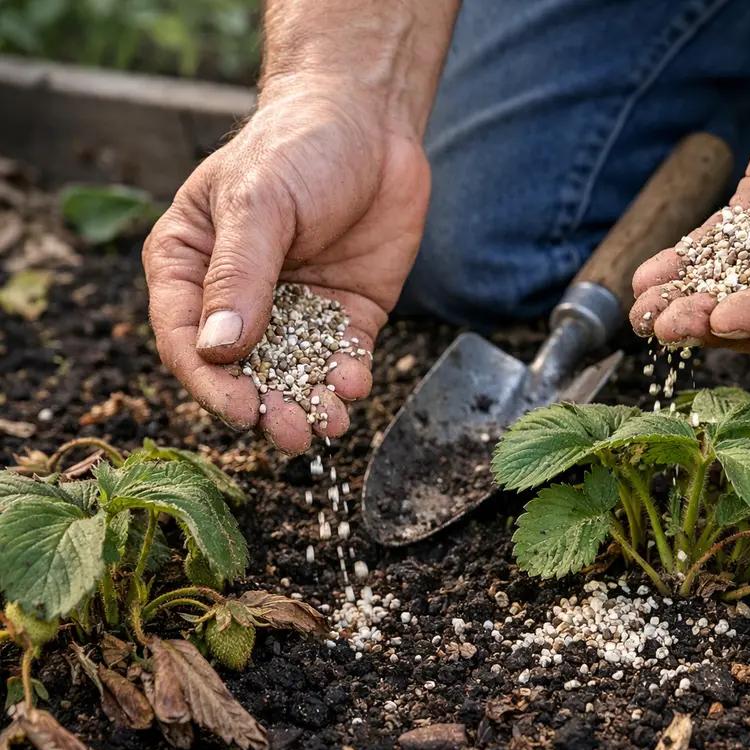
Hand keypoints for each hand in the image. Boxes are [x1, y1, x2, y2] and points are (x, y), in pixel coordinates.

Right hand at [143, 84, 429, 452]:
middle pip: (240, 369)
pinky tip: (354, 386)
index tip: (240, 410)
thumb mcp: (259, 203)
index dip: (209, 382)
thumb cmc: (296, 147)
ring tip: (328, 425)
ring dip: (307, 404)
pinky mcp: (344, 312)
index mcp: (189, 265)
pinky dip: (346, 378)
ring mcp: (292, 308)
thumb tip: (220, 351)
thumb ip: (239, 275)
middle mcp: (236, 296)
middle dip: (265, 407)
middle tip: (290, 435)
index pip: (185, 337)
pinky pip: (341, 357)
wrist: (371, 123)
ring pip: (293, 373)